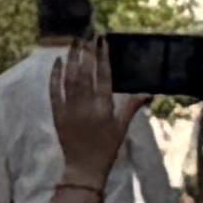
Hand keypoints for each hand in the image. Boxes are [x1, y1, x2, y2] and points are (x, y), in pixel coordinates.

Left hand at [47, 47, 127, 186]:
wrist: (84, 168)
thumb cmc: (107, 149)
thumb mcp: (122, 128)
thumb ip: (132, 107)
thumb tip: (149, 92)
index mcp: (104, 108)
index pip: (104, 76)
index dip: (103, 57)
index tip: (102, 41)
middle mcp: (87, 105)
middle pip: (85, 72)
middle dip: (86, 52)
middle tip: (87, 35)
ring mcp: (70, 108)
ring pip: (69, 77)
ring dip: (71, 58)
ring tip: (74, 42)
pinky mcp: (57, 112)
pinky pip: (54, 90)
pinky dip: (55, 75)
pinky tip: (57, 61)